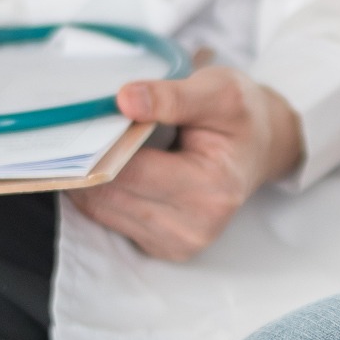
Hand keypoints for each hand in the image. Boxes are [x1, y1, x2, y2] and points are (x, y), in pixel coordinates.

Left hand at [66, 66, 303, 260]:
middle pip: (111, 195)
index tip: (79, 124)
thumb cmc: (238, 116)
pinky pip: (111, 220)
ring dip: (91, 180)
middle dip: (90, 163)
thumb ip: (172, 95)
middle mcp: (198, 225)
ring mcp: (180, 243)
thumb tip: (125, 100)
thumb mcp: (217, 90)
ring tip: (96, 147)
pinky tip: (112, 169)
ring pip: (103, 211)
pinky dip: (103, 194)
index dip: (100, 147)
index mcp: (213, 187)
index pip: (133, 172)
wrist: (260, 147)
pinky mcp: (165, 249)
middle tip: (79, 132)